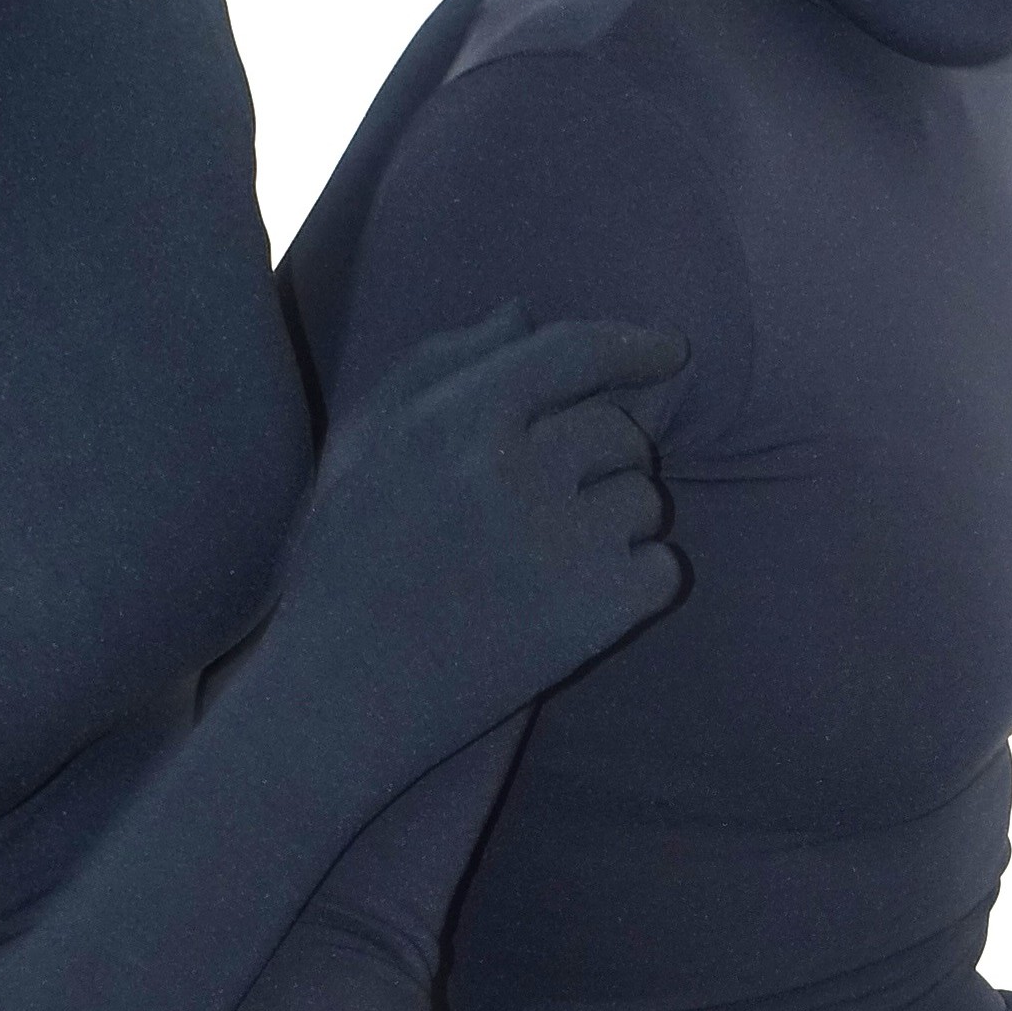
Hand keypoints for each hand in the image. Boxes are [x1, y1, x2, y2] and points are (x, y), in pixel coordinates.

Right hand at [280, 306, 686, 768]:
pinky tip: (576, 602)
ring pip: (645, 499)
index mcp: (454, 417)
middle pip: (618, 431)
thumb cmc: (346, 565)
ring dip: (617, 523)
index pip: (572, 352)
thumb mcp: (366, 447)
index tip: (671, 351)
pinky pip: (663, 568)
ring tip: (549, 562)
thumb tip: (523, 314)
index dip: (630, 345)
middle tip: (551, 508)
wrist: (340, 695)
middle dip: (603, 460)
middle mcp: (511, 470)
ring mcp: (559, 544)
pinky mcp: (595, 613)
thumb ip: (439, 366)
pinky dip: (636, 584)